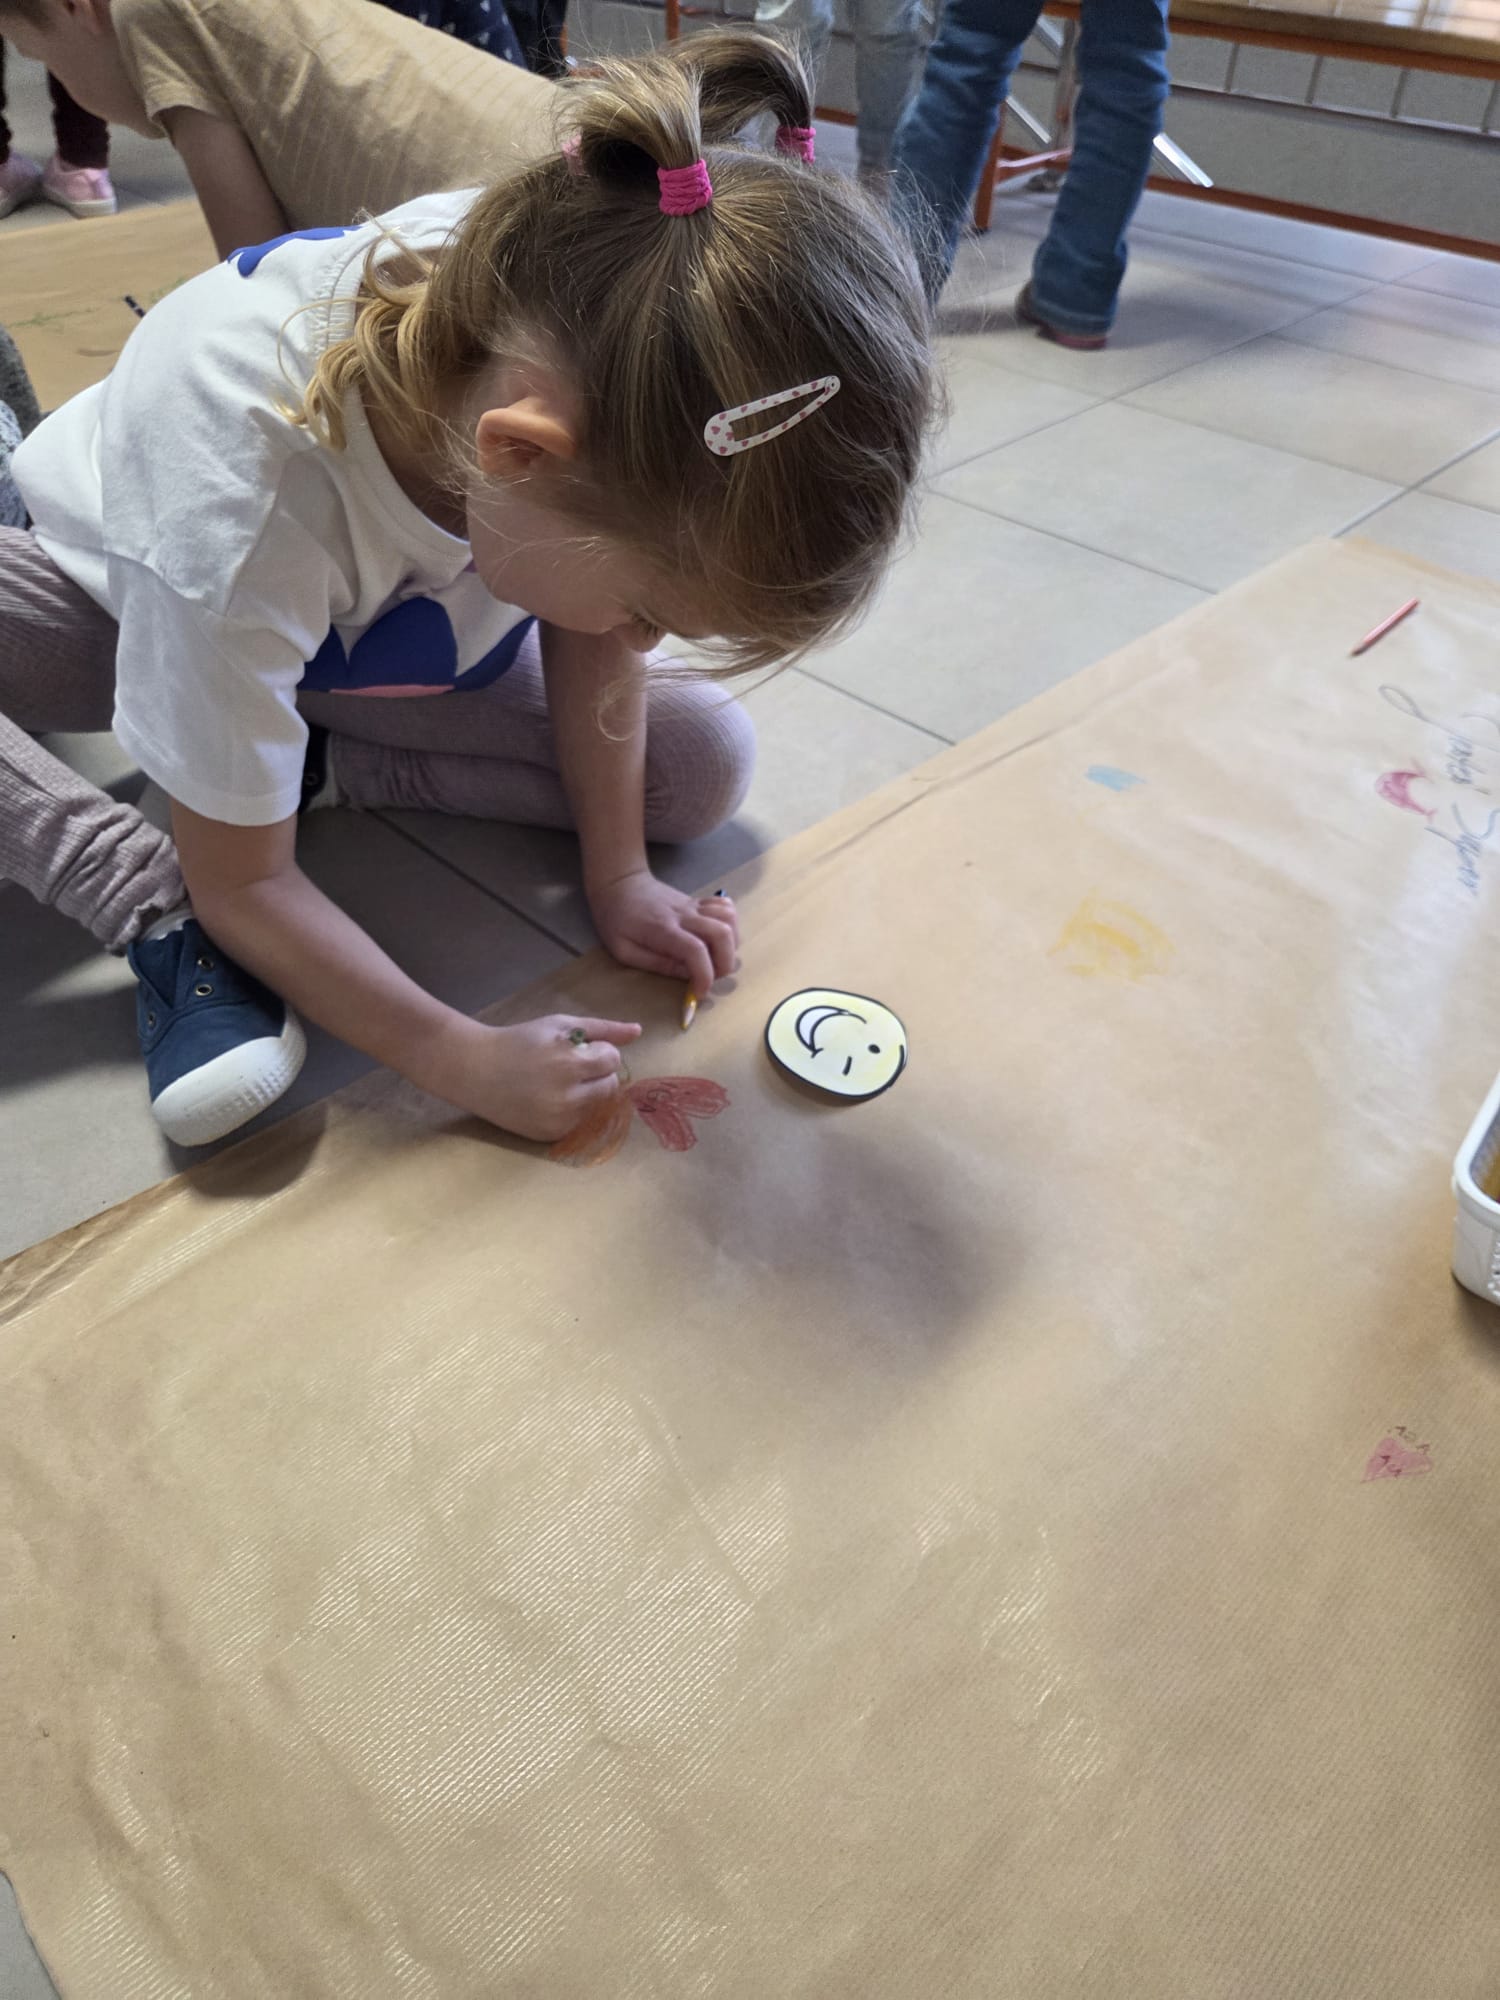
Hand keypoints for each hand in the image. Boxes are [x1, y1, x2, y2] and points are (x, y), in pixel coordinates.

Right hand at [424, 1015, 641, 1142]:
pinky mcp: (550, 1137)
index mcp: (569, 1064)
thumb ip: (602, 1028)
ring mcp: (558, 1121)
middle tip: (570, 1067)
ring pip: (598, 1107)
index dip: (599, 1052)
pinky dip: (573, 1111)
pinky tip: (550, 1099)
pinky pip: (580, 1124)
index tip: (578, 1050)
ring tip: (559, 1082)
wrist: (476, 1070)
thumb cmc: (520, 1041)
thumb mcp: (559, 1025)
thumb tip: (638, 1031)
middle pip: (610, 1087)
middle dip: (597, 1074)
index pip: (612, 1061)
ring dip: (588, 1093)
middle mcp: (566, 1097)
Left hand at [588, 870, 738, 998]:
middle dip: (725, 963)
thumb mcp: (625, 951)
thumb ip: (657, 964)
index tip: (699, 993)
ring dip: (731, 944)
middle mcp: (684, 915)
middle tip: (710, 977)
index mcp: (663, 930)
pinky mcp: (698, 902)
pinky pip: (726, 907)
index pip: (696, 950)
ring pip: (729, 919)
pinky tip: (717, 938)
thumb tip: (687, 976)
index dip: (704, 976)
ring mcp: (694, 906)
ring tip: (715, 959)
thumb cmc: (616, 920)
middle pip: (722, 934)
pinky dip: (730, 925)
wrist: (618, 884)